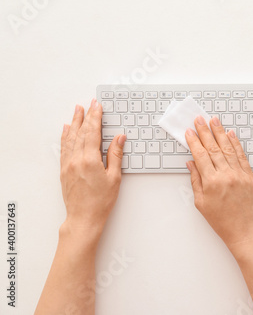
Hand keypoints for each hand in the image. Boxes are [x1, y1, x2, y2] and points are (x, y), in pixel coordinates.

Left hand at [60, 99, 125, 234]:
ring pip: (70, 138)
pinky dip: (65, 136)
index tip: (97, 106)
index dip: (95, 117)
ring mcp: (68, 164)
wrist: (83, 218)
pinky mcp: (64, 170)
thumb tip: (119, 139)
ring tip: (76, 111)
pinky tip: (66, 130)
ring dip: (74, 123)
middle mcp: (76, 159)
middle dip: (85, 116)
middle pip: (81, 132)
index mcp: (90, 160)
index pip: (93, 132)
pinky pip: (64, 148)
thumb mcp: (114, 178)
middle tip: (88, 104)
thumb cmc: (100, 202)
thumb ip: (116, 156)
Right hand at [185, 116, 252, 247]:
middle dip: (205, 132)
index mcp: (212, 182)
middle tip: (199, 119)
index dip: (194, 142)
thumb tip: (191, 163)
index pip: (200, 155)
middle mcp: (226, 175)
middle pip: (213, 148)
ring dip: (220, 132)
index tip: (189, 132)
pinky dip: (236, 144)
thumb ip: (196, 180)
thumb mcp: (201, 203)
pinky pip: (241, 156)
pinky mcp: (249, 176)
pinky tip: (231, 134)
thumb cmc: (221, 220)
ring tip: (214, 120)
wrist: (243, 229)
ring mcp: (239, 174)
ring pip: (228, 148)